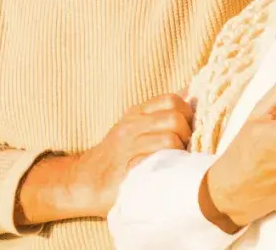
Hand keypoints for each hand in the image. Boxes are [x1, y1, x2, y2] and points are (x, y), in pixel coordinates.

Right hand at [14, 94, 192, 224]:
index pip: (172, 100)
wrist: (85, 181)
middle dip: (187, 135)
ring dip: (179, 153)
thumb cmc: (117, 155)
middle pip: (175, 118)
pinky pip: (156, 161)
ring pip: (169, 139)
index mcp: (136, 114)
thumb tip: (190, 95)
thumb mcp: (135, 127)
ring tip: (176, 162)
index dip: (187, 114)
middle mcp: (131, 126)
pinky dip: (166, 166)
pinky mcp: (128, 169)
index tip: (187, 130)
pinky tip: (165, 172)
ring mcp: (128, 147)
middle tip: (184, 150)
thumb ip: (159, 113)